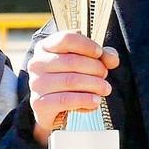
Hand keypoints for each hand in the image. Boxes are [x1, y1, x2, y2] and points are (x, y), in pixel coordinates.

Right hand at [26, 31, 117, 146]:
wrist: (56, 109)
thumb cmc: (73, 79)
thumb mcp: (88, 63)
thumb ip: (102, 56)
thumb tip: (112, 59)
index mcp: (46, 47)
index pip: (66, 39)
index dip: (87, 45)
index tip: (100, 54)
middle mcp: (37, 63)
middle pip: (72, 61)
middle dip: (96, 68)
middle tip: (104, 75)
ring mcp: (36, 83)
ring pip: (71, 81)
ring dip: (95, 85)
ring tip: (105, 89)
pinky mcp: (39, 103)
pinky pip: (67, 100)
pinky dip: (86, 100)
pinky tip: (95, 101)